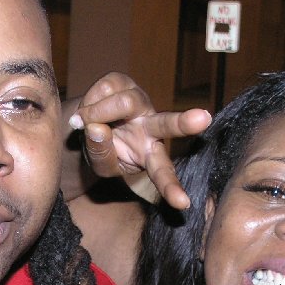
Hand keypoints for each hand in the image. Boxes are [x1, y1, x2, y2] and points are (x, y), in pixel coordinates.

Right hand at [68, 73, 210, 209]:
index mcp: (150, 154)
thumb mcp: (100, 165)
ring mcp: (140, 101)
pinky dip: (88, 102)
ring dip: (96, 114)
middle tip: (204, 119)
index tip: (183, 204)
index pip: (163, 173)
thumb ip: (100, 153)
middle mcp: (151, 127)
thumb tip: (96, 127)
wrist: (85, 124)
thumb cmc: (101, 149)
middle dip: (184, 123)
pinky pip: (105, 89)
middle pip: (168, 124)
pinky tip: (87, 108)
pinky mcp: (124, 81)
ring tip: (80, 122)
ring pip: (124, 103)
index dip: (171, 188)